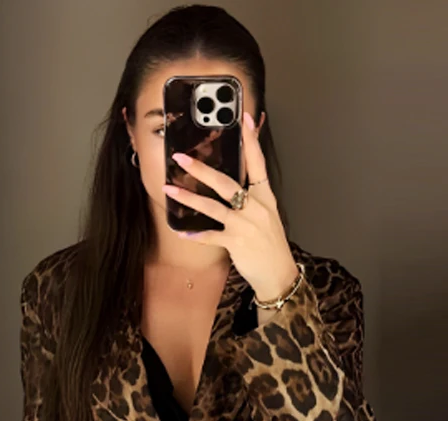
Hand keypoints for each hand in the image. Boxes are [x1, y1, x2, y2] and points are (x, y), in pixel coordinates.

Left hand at [162, 110, 298, 300]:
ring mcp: (245, 225)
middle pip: (225, 183)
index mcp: (265, 198)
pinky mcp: (235, 242)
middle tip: (181, 158)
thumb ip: (252, 199)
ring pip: (212, 207)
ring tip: (169, 189)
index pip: (258, 163)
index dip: (251, 141)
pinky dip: (195, 234)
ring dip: (188, 197)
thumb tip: (232, 186)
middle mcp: (255, 208)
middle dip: (201, 169)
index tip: (244, 118)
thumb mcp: (267, 216)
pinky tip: (180, 231)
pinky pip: (210, 236)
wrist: (279, 274)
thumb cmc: (271, 245)